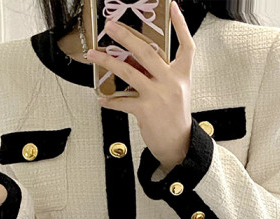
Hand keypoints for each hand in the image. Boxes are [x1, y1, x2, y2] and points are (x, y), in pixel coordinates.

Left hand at [88, 0, 193, 169]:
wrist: (178, 144)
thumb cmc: (175, 118)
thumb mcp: (177, 91)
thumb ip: (163, 74)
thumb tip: (138, 59)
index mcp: (182, 75)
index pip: (185, 44)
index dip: (180, 24)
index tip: (171, 6)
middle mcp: (172, 82)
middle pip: (147, 52)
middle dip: (125, 36)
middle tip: (111, 26)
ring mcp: (158, 96)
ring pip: (129, 71)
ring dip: (108, 61)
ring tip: (94, 54)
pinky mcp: (146, 111)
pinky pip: (123, 101)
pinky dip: (110, 100)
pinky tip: (102, 98)